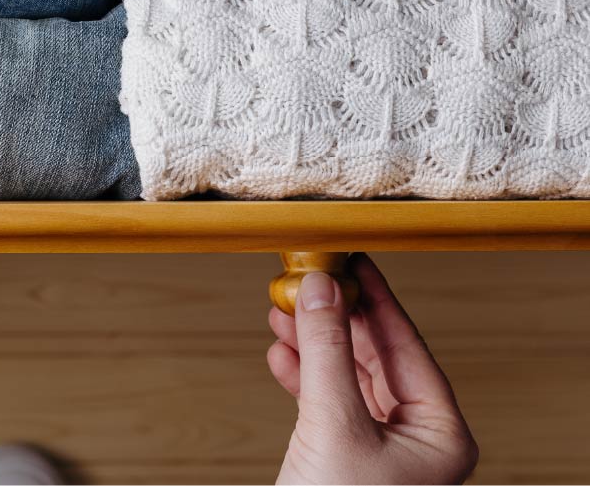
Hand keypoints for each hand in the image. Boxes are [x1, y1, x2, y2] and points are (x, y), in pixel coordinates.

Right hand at [267, 253, 477, 483]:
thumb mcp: (332, 424)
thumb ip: (325, 351)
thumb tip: (319, 289)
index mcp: (441, 436)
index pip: (408, 348)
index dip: (375, 299)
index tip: (351, 261)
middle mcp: (417, 443)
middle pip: (377, 359)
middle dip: (337, 320)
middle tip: (310, 279)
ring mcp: (381, 455)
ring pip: (349, 379)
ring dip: (314, 344)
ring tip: (286, 311)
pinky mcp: (345, 462)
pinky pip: (328, 405)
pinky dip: (302, 376)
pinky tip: (282, 354)